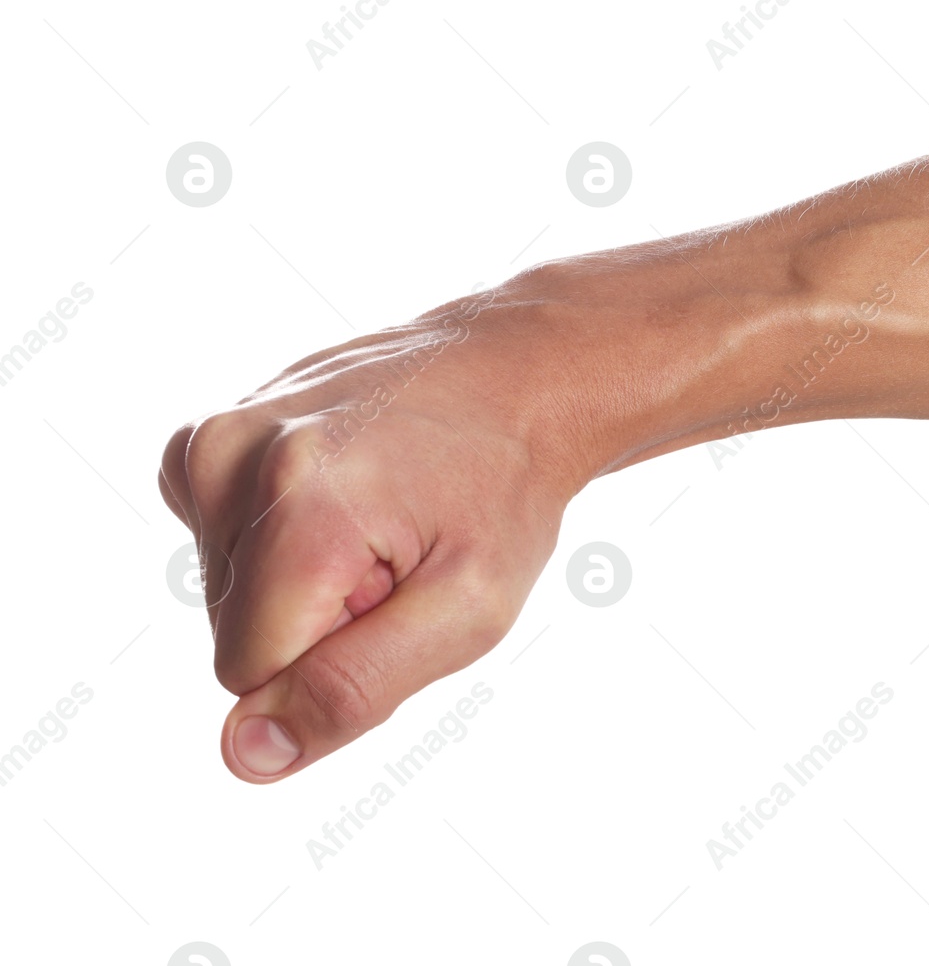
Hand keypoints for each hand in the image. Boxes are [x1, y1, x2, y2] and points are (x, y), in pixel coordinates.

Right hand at [158, 286, 582, 782]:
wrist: (516, 376)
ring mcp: (216, 438)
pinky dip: (278, 537)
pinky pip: (218, 542)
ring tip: (380, 513)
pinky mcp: (210, 435)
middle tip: (400, 551)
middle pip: (236, 632)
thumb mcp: (471, 610)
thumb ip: (353, 690)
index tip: (401, 590)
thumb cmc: (506, 493)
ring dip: (305, 576)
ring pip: (227, 591)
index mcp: (302, 507)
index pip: (251, 673)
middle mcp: (237, 458)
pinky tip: (343, 491)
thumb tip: (245, 755)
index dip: (336, 655)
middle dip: (319, 616)